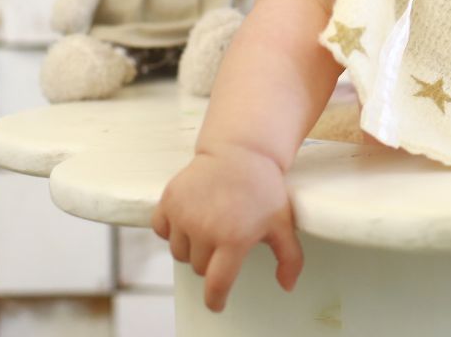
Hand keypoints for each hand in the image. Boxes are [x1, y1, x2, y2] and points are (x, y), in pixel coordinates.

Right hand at [151, 146, 301, 311]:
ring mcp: (184, 213)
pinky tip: (189, 216)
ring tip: (210, 222)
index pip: (216, 285)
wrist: (242, 149)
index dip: (216, 299)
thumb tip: (287, 286)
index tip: (217, 302)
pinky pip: (161, 229)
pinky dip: (171, 228)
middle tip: (225, 236)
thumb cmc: (263, 186)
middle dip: (211, 259)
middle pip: (199, 267)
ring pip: (179, 252)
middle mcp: (205, 228)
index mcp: (234, 238)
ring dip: (191, 245)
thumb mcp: (282, 221)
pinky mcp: (169, 200)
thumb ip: (289, 257)